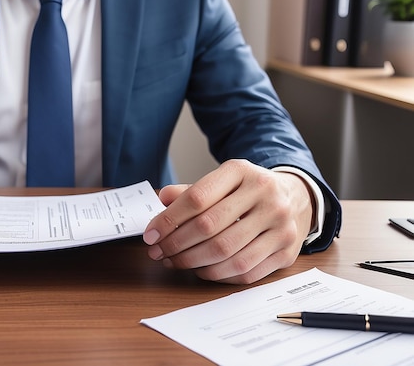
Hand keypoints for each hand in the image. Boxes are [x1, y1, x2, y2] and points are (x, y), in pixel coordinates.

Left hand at [143, 159, 313, 283]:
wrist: (295, 197)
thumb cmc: (247, 191)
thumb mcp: (222, 180)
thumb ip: (191, 191)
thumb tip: (162, 199)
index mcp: (242, 171)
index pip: (197, 198)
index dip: (168, 220)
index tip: (151, 235)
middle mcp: (265, 195)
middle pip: (209, 228)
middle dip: (176, 244)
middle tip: (158, 252)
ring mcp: (280, 224)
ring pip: (226, 254)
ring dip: (192, 263)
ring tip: (174, 262)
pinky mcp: (287, 251)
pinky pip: (244, 271)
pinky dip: (217, 275)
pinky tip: (201, 270)